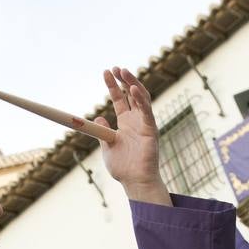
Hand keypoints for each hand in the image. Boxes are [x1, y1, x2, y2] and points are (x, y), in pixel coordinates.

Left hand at [91, 67, 169, 205]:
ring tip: (123, 72)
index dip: (113, 85)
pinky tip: (133, 88)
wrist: (134, 181)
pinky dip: (141, 99)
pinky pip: (147, 111)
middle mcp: (136, 120)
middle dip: (124, 80)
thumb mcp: (108, 146)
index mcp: (126, 123)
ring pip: (141, 98)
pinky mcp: (151, 129)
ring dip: (133, 83)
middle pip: (132, 94)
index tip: (106, 72)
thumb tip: (97, 118)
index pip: (120, 99)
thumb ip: (103, 131)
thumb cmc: (123, 167)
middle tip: (115, 68)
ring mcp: (144, 124)